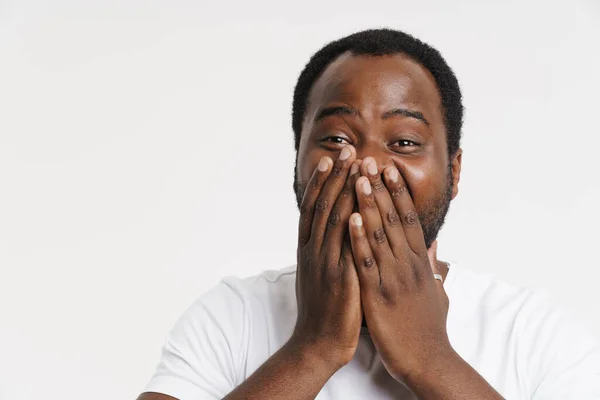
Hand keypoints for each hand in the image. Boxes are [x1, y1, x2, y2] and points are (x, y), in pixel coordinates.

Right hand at [291, 146, 362, 368]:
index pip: (314, 207)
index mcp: (309, 249)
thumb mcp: (320, 274)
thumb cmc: (324, 310)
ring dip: (345, 190)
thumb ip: (327, 251)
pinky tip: (358, 208)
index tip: (332, 159)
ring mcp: (325, 264)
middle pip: (323, 205)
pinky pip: (345, 248)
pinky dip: (350, 226)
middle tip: (348, 150)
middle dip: (336, 176)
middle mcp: (314, 251)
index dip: (322, 181)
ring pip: (333, 220)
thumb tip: (337, 232)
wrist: (317, 344)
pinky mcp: (340, 279)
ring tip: (357, 167)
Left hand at [347, 157, 451, 381]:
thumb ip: (433, 265)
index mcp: (420, 263)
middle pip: (393, 219)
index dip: (398, 193)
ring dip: (367, 204)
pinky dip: (358, 239)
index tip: (388, 169)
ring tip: (357, 178)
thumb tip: (434, 245)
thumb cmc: (430, 327)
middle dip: (379, 188)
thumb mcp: (437, 291)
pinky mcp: (378, 296)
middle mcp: (408, 265)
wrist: (429, 361)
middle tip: (368, 161)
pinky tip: (350, 219)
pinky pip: (366, 263)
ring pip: (379, 234)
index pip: (409, 219)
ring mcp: (394, 279)